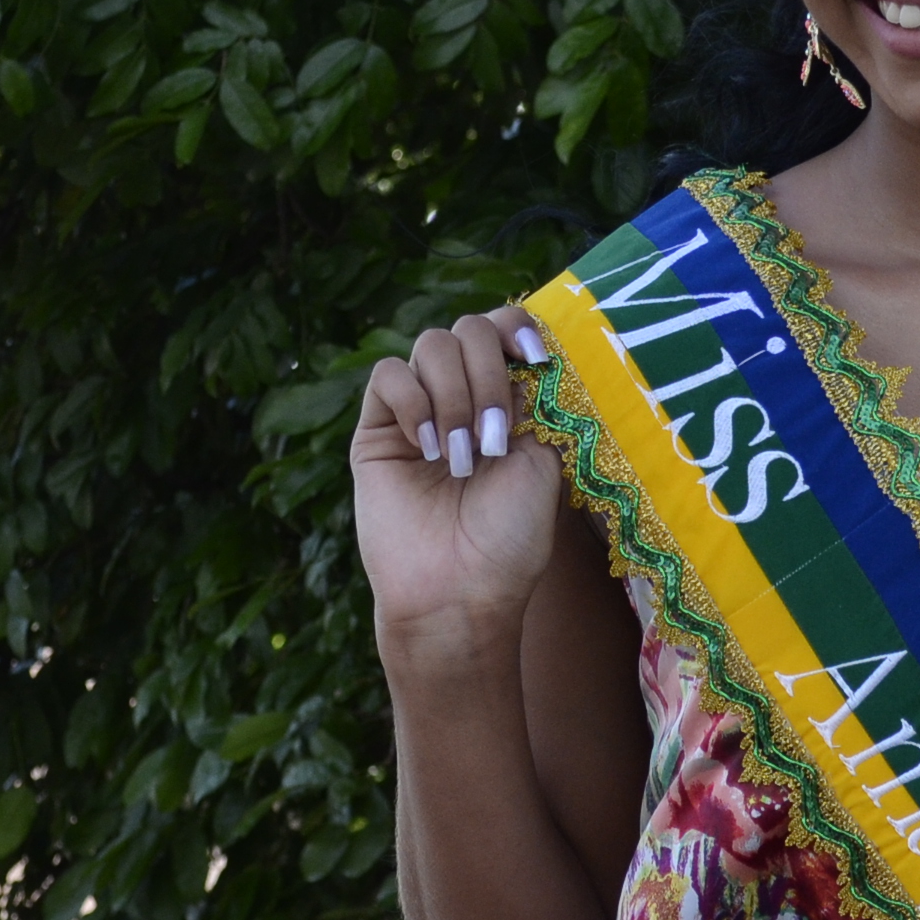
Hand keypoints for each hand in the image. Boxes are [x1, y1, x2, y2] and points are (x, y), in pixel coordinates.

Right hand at [352, 310, 564, 650]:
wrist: (459, 592)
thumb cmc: (508, 540)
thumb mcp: (542, 461)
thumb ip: (533, 399)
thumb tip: (522, 351)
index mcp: (508, 400)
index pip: (505, 331)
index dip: (517, 327)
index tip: (534, 358)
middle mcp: (463, 398)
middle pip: (469, 329)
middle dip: (490, 375)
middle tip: (496, 438)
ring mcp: (418, 411)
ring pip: (431, 345)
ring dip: (456, 395)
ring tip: (464, 458)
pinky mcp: (377, 430)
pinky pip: (389, 376)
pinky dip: (415, 401)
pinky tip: (428, 448)